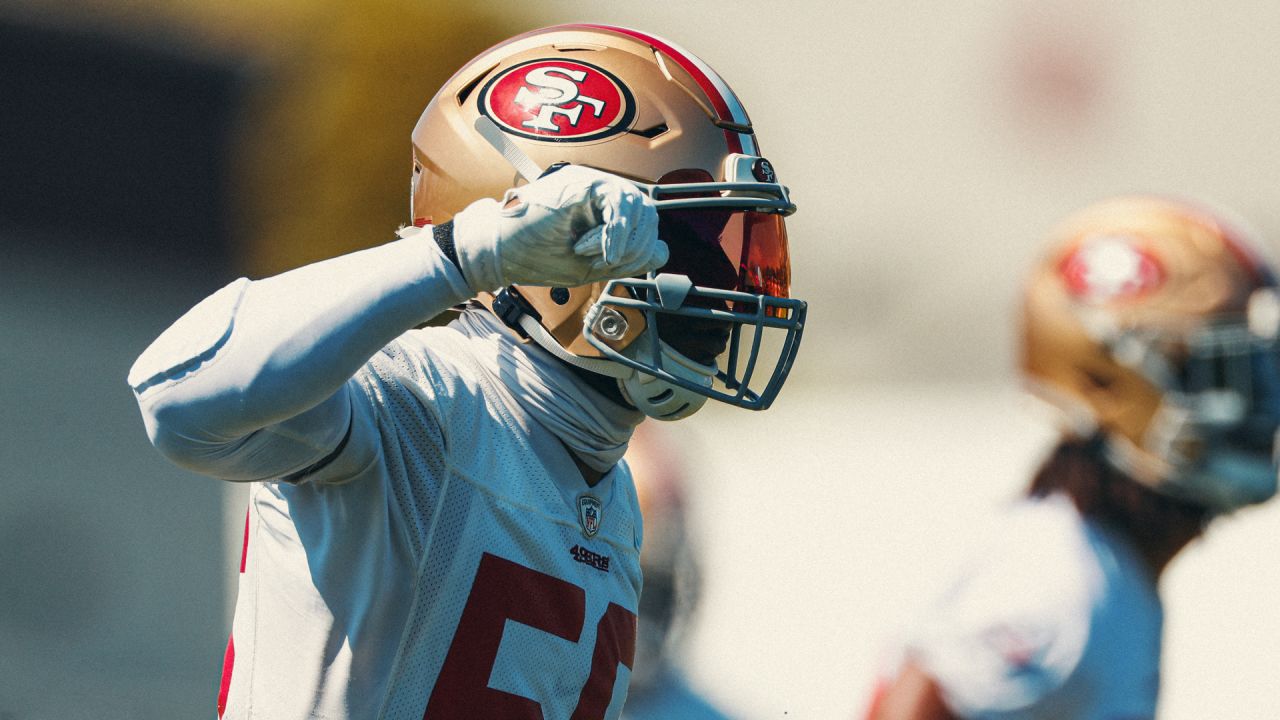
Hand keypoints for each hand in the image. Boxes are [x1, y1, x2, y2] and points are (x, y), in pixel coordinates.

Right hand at [451, 165, 667, 291]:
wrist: (499, 251)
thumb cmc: (536, 257)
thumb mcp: (592, 265)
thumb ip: (626, 258)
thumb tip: (662, 252)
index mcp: (602, 209)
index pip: (644, 222)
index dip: (641, 247)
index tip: (616, 265)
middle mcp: (600, 192)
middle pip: (647, 213)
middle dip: (634, 247)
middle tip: (604, 263)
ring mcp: (592, 183)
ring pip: (638, 207)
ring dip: (622, 241)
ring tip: (589, 253)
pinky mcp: (583, 182)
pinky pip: (620, 202)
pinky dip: (615, 232)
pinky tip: (598, 249)